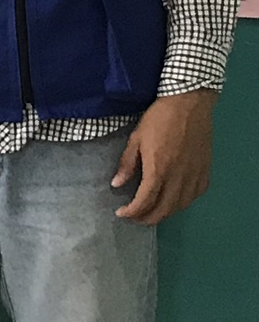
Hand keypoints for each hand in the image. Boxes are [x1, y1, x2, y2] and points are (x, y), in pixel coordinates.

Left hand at [113, 90, 215, 223]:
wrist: (189, 103)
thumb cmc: (159, 118)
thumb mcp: (136, 139)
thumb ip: (127, 164)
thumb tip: (116, 185)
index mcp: (159, 169)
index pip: (145, 201)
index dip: (132, 212)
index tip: (121, 213)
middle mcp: (179, 177)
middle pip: (164, 209)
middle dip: (147, 218)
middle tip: (134, 218)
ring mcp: (195, 175)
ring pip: (181, 205)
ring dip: (165, 213)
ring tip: (151, 212)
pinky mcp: (205, 171)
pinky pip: (195, 195)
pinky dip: (182, 203)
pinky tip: (173, 200)